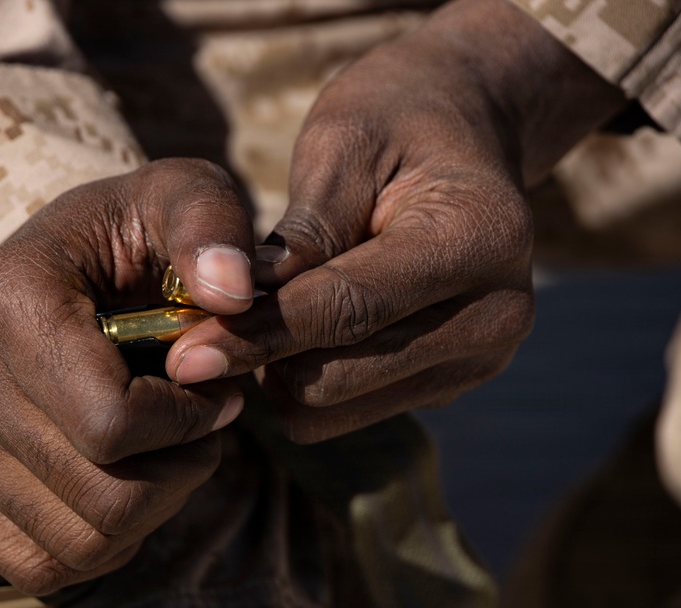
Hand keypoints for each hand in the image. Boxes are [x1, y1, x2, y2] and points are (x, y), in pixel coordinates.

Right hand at [0, 159, 255, 594]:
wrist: (53, 268)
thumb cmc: (131, 239)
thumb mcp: (183, 201)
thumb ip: (215, 226)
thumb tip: (232, 293)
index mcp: (7, 300)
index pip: (113, 425)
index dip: (190, 422)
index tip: (216, 390)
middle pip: (103, 497)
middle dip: (181, 470)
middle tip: (202, 426)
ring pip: (79, 543)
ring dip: (150, 508)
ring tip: (164, 449)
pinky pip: (40, 563)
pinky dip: (102, 541)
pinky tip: (119, 481)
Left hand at [165, 0, 625, 442]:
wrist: (462, 134)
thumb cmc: (395, 122)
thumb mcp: (343, 146)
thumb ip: (303, 233)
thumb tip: (239, 307)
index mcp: (480, 239)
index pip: (350, 309)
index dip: (258, 335)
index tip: (183, 355)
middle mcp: (496, 315)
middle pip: (338, 375)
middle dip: (261, 353)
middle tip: (202, 321)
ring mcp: (478, 359)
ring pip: (335, 408)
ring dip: (279, 370)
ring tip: (263, 308)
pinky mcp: (450, 384)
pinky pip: (348, 413)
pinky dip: (304, 380)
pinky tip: (298, 328)